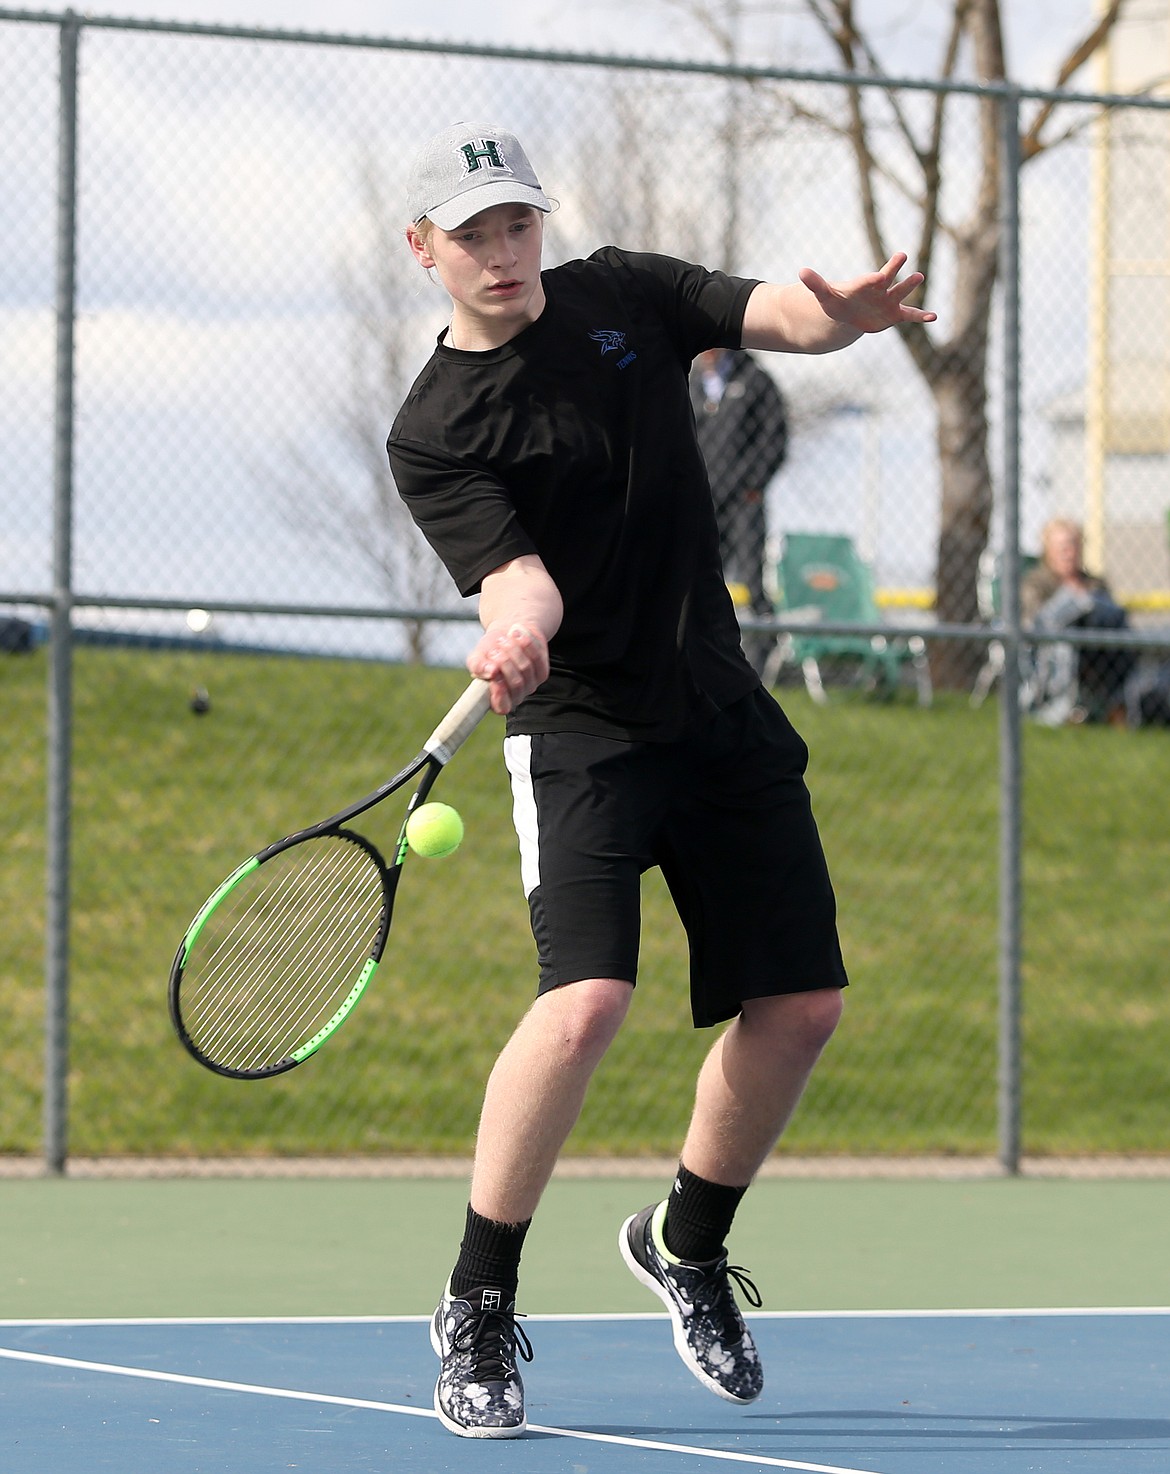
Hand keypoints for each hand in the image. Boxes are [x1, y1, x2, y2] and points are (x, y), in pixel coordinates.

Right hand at [469, 621, 549, 714]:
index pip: (501, 706)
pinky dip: (526, 643)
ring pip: (526, 668)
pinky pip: (537, 658)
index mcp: (497, 699)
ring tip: (503, 639)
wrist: (506, 635)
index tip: (493, 672)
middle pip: (515, 682)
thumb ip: (478, 666)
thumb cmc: (489, 651)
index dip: (499, 693)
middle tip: (495, 648)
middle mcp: (516, 696)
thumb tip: (490, 671)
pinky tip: (516, 634)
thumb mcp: (477, 657)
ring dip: (513, 649)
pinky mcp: (542, 672)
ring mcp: (531, 685)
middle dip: (504, 660)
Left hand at [798, 252, 935, 333]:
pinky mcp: (894, 314)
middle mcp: (880, 289)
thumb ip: (816, 284)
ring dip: (909, 286)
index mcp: (864, 284)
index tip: (878, 276)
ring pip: (901, 293)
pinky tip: (934, 317)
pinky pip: (909, 315)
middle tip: (902, 255)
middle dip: (894, 269)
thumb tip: (801, 271)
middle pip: (888, 279)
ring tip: (919, 276)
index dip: (874, 278)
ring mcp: (889, 301)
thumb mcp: (825, 296)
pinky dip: (921, 316)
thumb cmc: (838, 302)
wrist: (849, 313)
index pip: (870, 280)